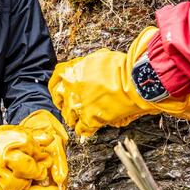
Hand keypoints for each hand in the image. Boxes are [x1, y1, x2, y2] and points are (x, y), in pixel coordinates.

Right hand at [0, 114, 66, 189]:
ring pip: (18, 185)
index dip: (42, 158)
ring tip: (24, 178)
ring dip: (25, 183)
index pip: (35, 153)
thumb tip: (50, 140)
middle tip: (38, 171)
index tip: (43, 159)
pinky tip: (14, 182)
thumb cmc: (0, 139)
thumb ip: (36, 136)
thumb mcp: (18, 132)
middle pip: (27, 170)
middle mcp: (3, 157)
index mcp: (11, 141)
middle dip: (36, 172)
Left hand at [49, 27, 189, 136]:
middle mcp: (70, 89)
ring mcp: (78, 105)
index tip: (60, 91)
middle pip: (59, 100)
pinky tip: (89, 129)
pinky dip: (85, 130)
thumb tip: (84, 68)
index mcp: (70, 71)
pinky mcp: (90, 119)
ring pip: (69, 116)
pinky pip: (82, 129)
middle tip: (72, 105)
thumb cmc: (121, 67)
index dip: (57, 87)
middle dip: (65, 103)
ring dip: (75, 117)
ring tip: (82, 118)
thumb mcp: (98, 59)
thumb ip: (85, 66)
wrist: (134, 81)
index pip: (55, 80)